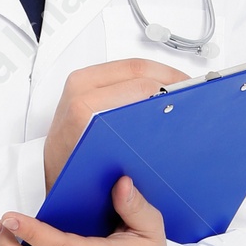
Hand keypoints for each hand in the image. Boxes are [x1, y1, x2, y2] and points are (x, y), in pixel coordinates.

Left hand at [42, 59, 195, 187]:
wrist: (54, 179)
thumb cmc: (78, 180)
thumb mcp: (111, 178)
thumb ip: (137, 165)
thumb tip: (165, 125)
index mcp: (84, 109)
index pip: (139, 87)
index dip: (170, 89)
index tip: (190, 97)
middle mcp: (77, 91)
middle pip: (136, 69)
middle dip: (168, 77)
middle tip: (191, 90)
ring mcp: (77, 84)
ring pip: (129, 66)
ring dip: (157, 74)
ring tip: (179, 89)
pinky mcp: (81, 83)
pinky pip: (119, 70)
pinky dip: (142, 77)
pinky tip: (159, 91)